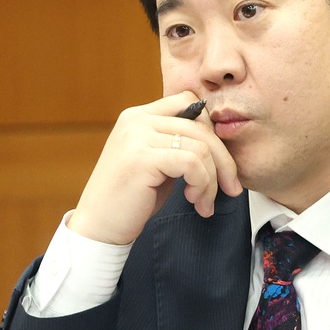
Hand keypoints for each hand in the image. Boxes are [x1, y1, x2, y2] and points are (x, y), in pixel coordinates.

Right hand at [68, 92, 242, 244]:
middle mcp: (136, 120)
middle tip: (231, 188)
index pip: (188, 102)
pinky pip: (192, 163)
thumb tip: (219, 140)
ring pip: (202, 147)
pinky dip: (202, 184)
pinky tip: (193, 200)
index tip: (219, 162)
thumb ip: (179, 145)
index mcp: (138, 116)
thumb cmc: (132, 199)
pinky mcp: (141, 157)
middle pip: (202, 127)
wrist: (99, 227)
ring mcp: (137, 136)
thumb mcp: (158, 163)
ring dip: (211, 180)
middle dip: (224, 161)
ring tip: (203, 202)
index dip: (212, 131)